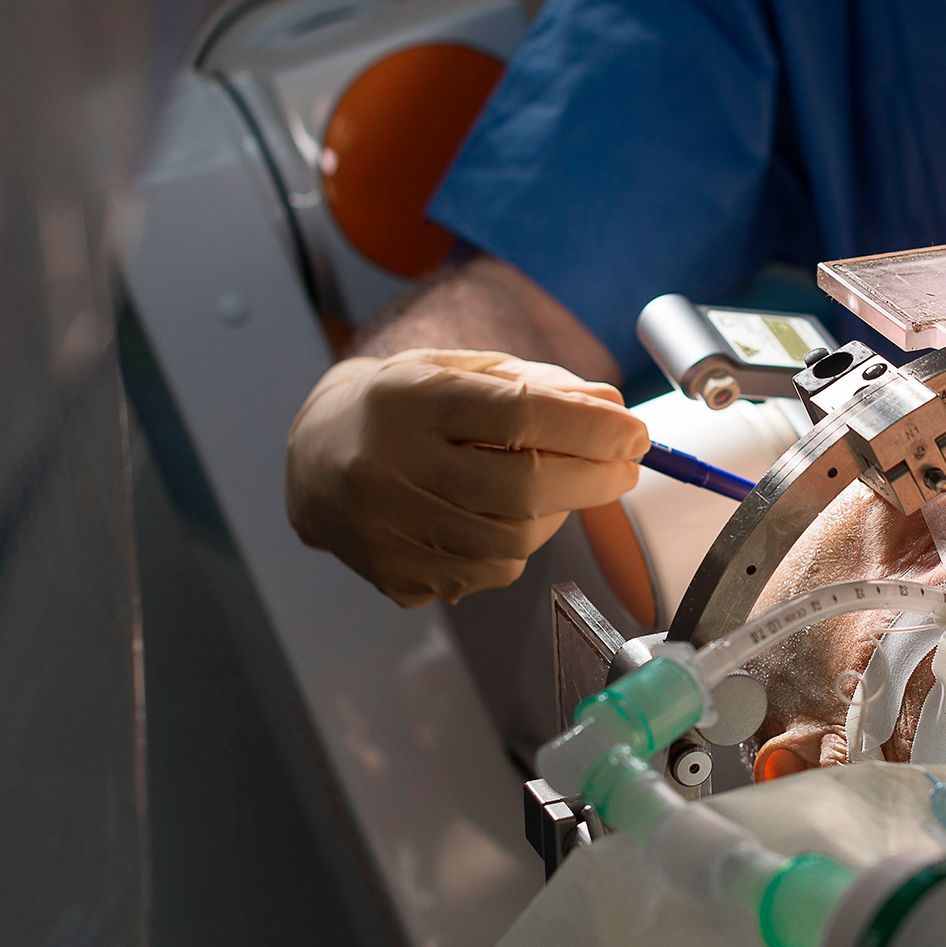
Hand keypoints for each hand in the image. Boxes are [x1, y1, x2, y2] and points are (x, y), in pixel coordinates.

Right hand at [285, 348, 648, 606]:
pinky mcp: (393, 574)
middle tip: (623, 468)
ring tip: (546, 486)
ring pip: (513, 541)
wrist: (311, 456)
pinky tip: (494, 516)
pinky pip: (487, 573)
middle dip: (592, 481)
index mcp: (406, 401)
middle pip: (523, 490)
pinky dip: (514, 546)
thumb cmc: (399, 406)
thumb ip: (537, 385)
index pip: (519, 416)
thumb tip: (610, 404)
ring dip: (553, 515)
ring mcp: (385, 529)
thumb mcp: (460, 372)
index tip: (634, 433)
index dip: (590, 430)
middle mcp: (388, 466)